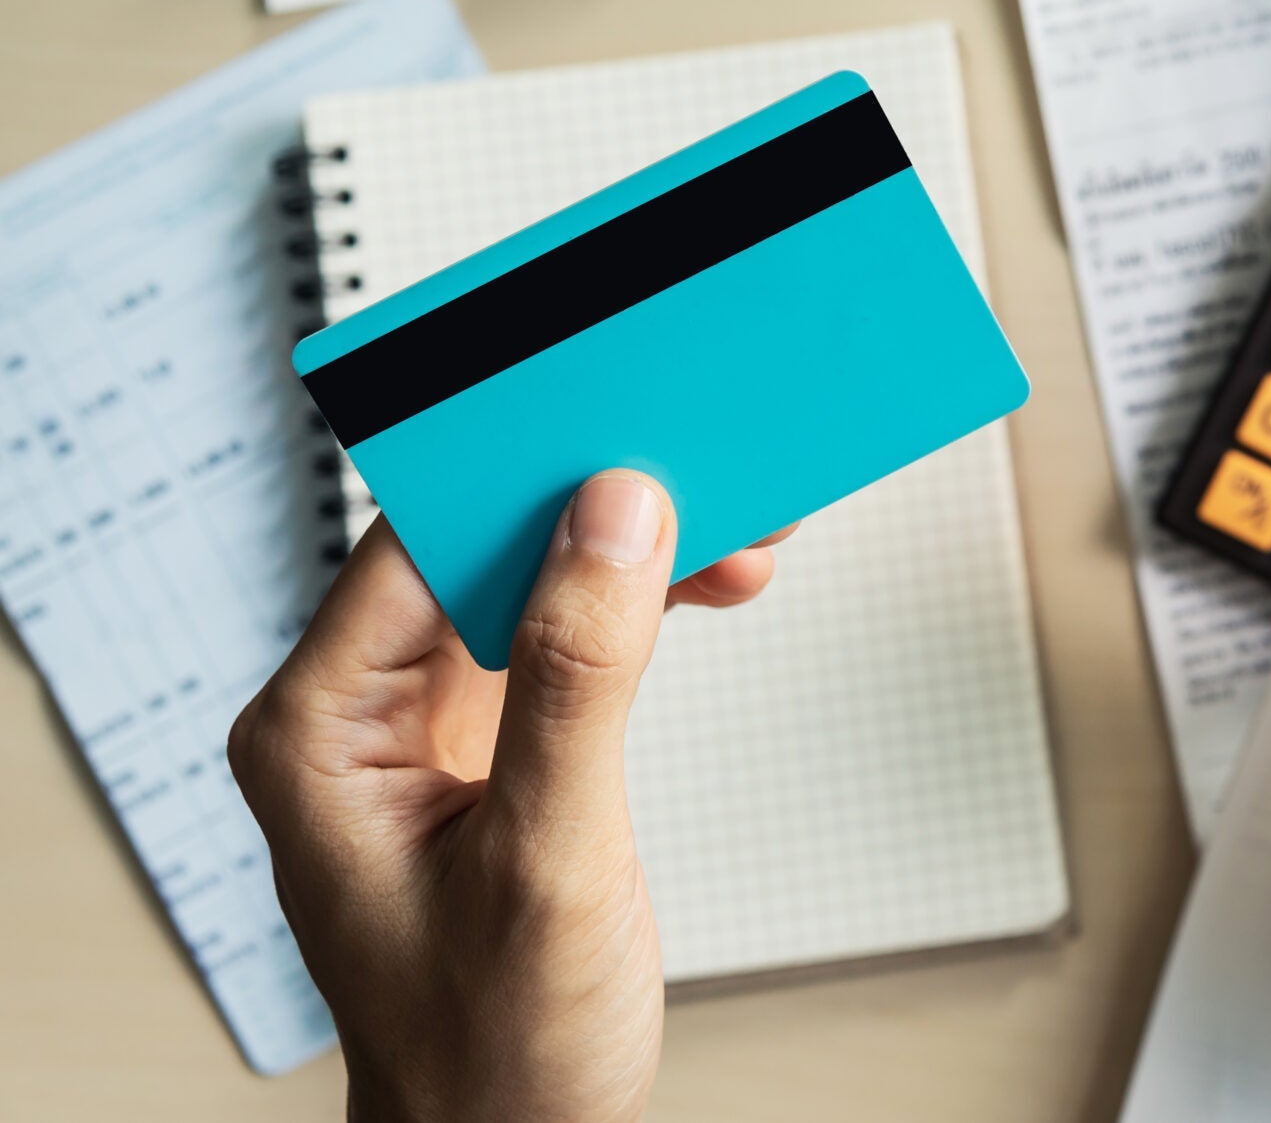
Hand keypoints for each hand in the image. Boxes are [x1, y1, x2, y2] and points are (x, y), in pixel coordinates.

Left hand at [229, 471, 792, 1122]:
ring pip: (534, 573)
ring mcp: (425, 720)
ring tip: (744, 528)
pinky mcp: (493, 737)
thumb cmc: (495, 1046)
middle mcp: (357, 708)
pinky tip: (714, 580)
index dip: (528, 474)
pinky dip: (644, 600)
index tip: (638, 434)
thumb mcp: (548, 857)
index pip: (419, 544)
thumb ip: (577, 678)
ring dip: (639, 548)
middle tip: (718, 475)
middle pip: (481, 542)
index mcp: (317, 729)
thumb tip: (615, 515)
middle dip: (606, 504)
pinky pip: (566, 627)